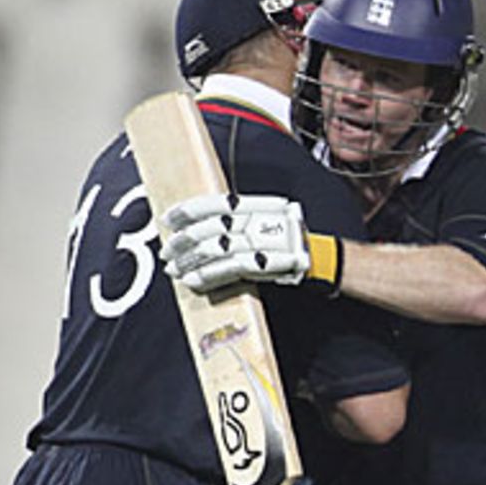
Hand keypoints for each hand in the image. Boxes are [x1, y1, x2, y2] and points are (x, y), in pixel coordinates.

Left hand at [160, 193, 309, 291]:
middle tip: (167, 250)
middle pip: (210, 228)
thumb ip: (238, 220)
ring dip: (190, 261)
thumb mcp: (264, 218)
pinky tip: (192, 281)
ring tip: (174, 269)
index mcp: (254, 206)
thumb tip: (203, 227)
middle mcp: (255, 221)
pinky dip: (207, 276)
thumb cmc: (289, 239)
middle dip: (184, 241)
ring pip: (215, 250)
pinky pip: (227, 270)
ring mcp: (259, 243)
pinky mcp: (262, 265)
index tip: (168, 218)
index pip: (215, 203)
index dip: (188, 210)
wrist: (318, 257)